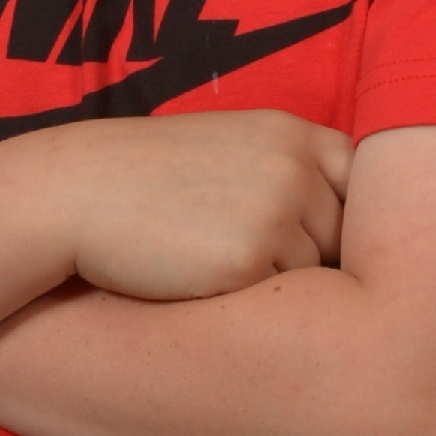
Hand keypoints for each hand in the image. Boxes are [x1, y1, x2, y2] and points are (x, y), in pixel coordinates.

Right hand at [37, 110, 352, 301]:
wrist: (75, 195)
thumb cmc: (145, 180)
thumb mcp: (226, 150)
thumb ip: (287, 172)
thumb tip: (345, 232)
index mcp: (291, 133)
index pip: (360, 184)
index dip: (342, 218)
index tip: (312, 235)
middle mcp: (294, 167)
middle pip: (342, 239)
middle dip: (306, 257)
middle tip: (244, 254)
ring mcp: (276, 213)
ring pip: (312, 275)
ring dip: (273, 282)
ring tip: (210, 260)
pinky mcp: (249, 261)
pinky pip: (277, 302)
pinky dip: (245, 302)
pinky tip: (198, 279)